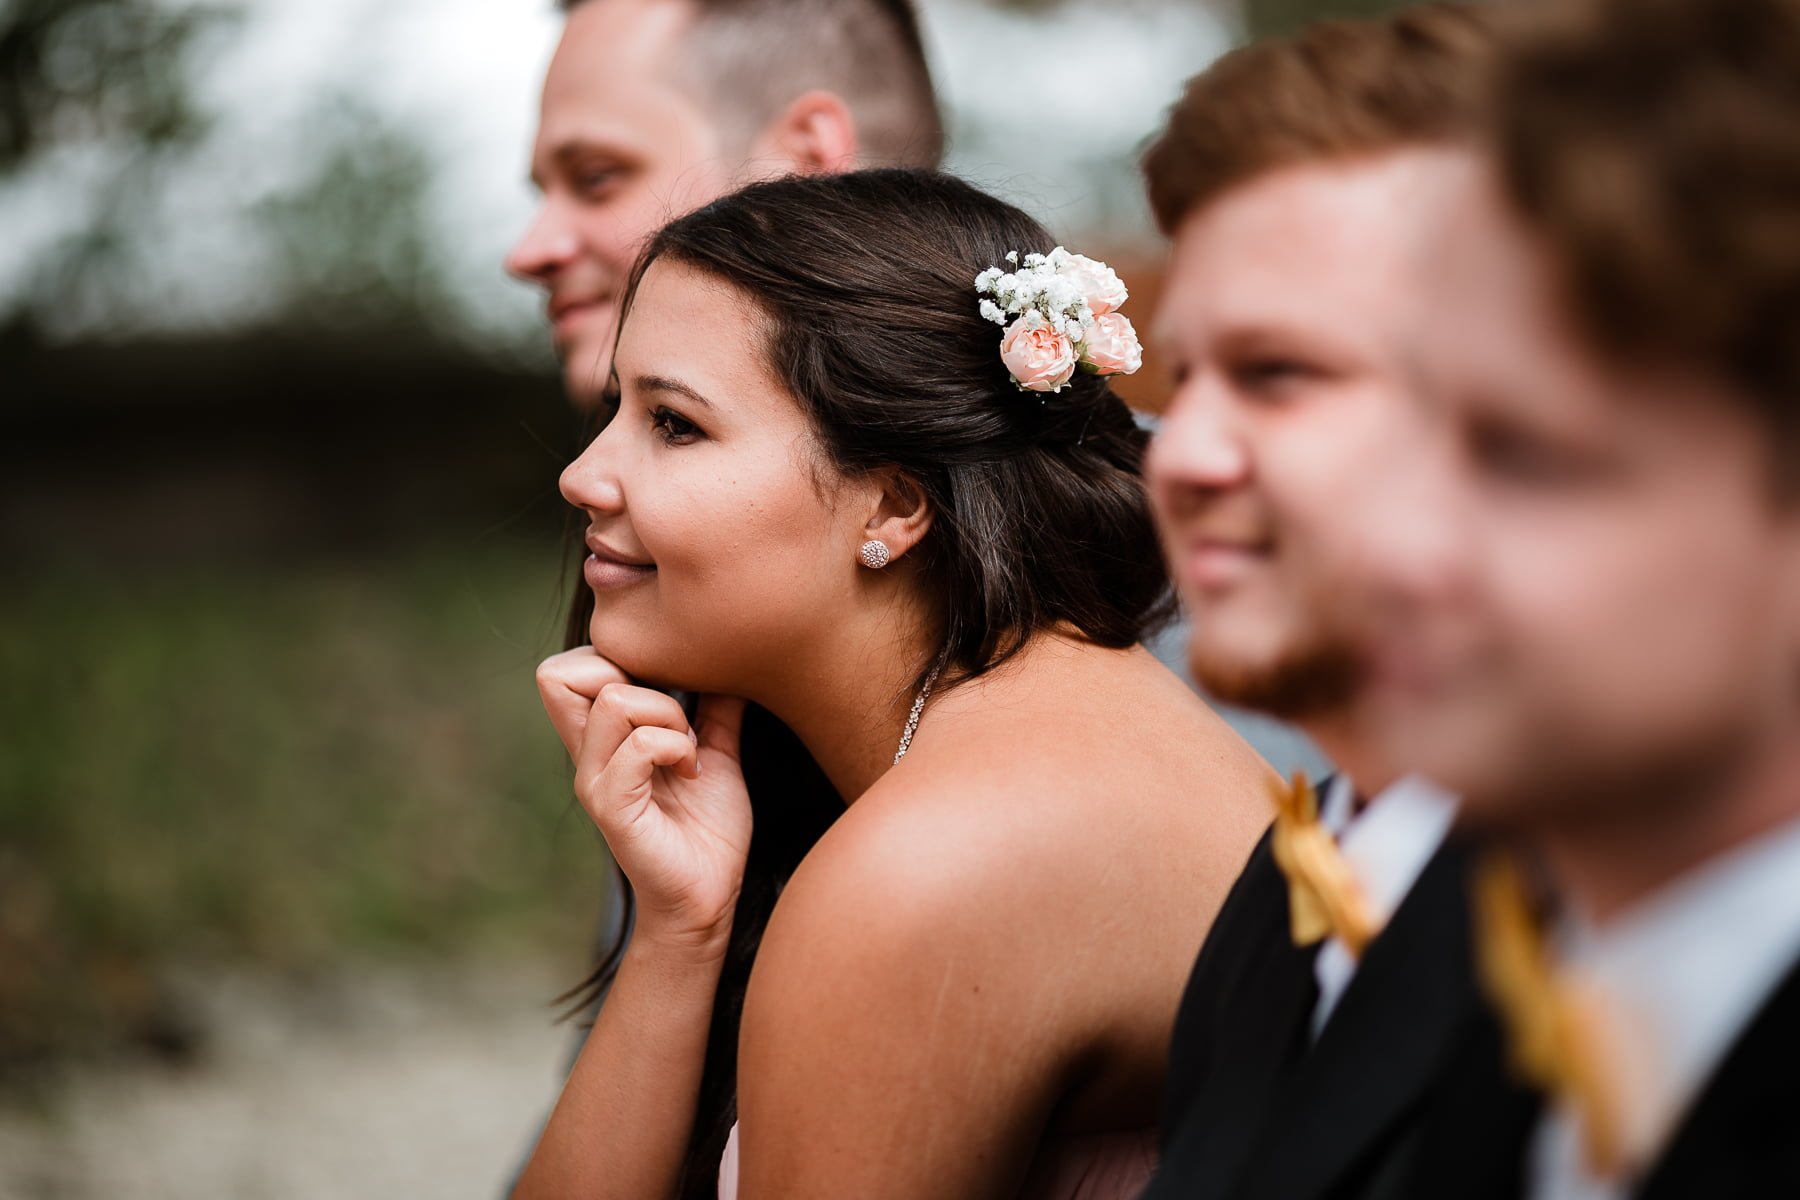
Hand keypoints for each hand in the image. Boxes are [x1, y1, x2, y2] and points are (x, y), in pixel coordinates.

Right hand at [536, 648, 751, 949]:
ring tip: (688, 747)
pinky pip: (636, 746)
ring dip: (665, 713)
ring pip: (611, 699)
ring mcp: (594, 781)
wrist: (710, 897)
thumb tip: (729, 657)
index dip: (612, 657)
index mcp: (601, 739)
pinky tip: (692, 769)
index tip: (666, 690)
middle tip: (671, 714)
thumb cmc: (709, 829)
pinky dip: (674, 745)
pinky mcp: (612, 808)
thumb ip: (714, 706)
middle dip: (627, 673)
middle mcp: (586, 756)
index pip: (563, 669)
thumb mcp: (715, 751)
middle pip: (557, 673)